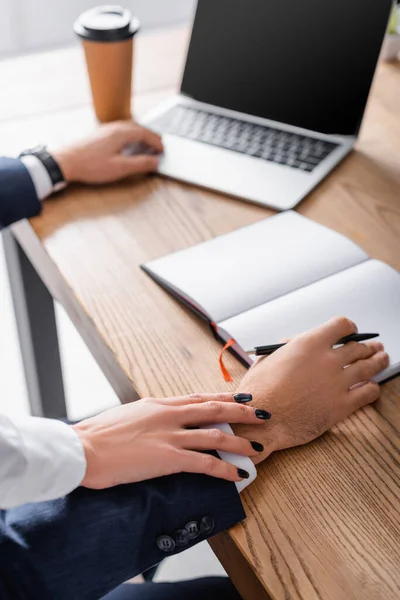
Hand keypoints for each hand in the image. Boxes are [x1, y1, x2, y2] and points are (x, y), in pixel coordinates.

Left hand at [53, 121, 162, 183]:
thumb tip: (155, 161)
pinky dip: (130, 138)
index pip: (145, 133)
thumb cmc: (91, 165)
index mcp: (121, 133)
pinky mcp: (99, 136)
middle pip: (138, 128)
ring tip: (146, 146)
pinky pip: (120, 132)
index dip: (156, 142)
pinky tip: (127, 147)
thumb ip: (140, 164)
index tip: (163, 150)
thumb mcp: (120, 168)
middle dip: (150, 137)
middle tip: (158, 147)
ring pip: (128, 129)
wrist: (66, 162)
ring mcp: (105, 130)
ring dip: (140, 136)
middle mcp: (114, 128)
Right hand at [72, 392, 266, 489]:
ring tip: (257, 447)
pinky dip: (225, 468)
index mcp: (159, 404)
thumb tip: (157, 417)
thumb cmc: (99, 434)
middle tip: (260, 412)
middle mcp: (169, 415)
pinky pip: (205, 462)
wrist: (84, 447)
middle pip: (214, 409)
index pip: (198, 397)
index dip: (223, 396)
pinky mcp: (168, 458)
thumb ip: (149, 415)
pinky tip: (238, 474)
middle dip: (241, 411)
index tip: (240, 395)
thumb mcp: (128, 415)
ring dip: (240, 441)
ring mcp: (171, 436)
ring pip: (216, 435)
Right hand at [233, 317, 388, 462]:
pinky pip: (368, 393)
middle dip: (367, 346)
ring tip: (382, 359)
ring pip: (369, 367)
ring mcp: (337, 383)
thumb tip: (297, 343)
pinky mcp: (341, 406)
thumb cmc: (259, 392)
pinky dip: (373, 388)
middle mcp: (327, 360)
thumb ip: (287, 347)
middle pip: (358, 347)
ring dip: (378, 361)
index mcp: (308, 344)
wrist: (260, 421)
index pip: (342, 326)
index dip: (349, 328)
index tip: (351, 332)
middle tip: (373, 348)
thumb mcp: (267, 359)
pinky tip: (372, 387)